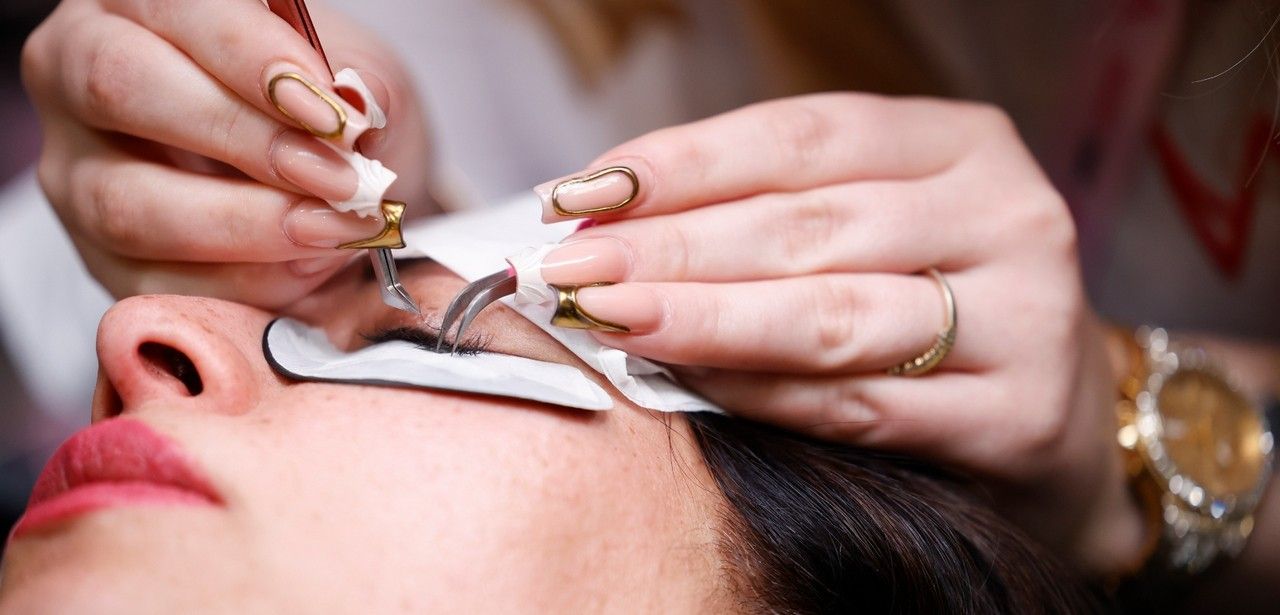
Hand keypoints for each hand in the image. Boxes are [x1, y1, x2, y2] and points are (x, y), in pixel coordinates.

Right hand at [21, 0, 433, 308]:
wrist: (333, 195)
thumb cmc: (326, 117)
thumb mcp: (361, 79)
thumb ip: (360, 84)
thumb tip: (353, 103)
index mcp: (139, 7)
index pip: (173, 10)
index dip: (252, 60)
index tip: (332, 113)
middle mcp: (80, 79)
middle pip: (120, 89)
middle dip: (244, 140)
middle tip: (337, 179)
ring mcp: (78, 176)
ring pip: (128, 203)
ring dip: (246, 226)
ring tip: (334, 230)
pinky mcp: (103, 263)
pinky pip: (155, 284)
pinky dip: (244, 284)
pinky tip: (308, 271)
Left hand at [530, 93, 1143, 574]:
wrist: (1057, 415)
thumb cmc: (937, 300)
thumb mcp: (878, 222)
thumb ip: (771, 210)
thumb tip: (609, 214)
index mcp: (962, 144)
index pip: (802, 137)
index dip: (684, 163)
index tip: (583, 192)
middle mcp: (1006, 215)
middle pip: (806, 226)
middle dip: (672, 246)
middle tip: (574, 267)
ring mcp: (1026, 317)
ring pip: (831, 315)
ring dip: (705, 319)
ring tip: (612, 317)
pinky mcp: (1018, 416)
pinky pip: (861, 405)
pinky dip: (765, 393)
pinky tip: (691, 382)